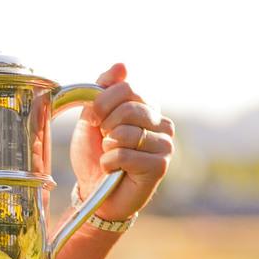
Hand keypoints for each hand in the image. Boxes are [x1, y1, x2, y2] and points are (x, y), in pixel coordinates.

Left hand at [71, 63, 174, 222]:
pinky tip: (113, 170)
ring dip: (108, 147)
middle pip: (128, 108)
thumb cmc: (95, 155)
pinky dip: (110, 163)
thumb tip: (121, 65)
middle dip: (105, 126)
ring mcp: (165, 144)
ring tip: (111, 156)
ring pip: (126, 132)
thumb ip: (103, 90)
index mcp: (147, 108)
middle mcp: (162, 122)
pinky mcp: (161, 165)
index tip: (93, 120)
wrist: (95, 193)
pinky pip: (126, 154)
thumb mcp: (93, 118)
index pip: (126, 88)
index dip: (101, 103)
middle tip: (104, 141)